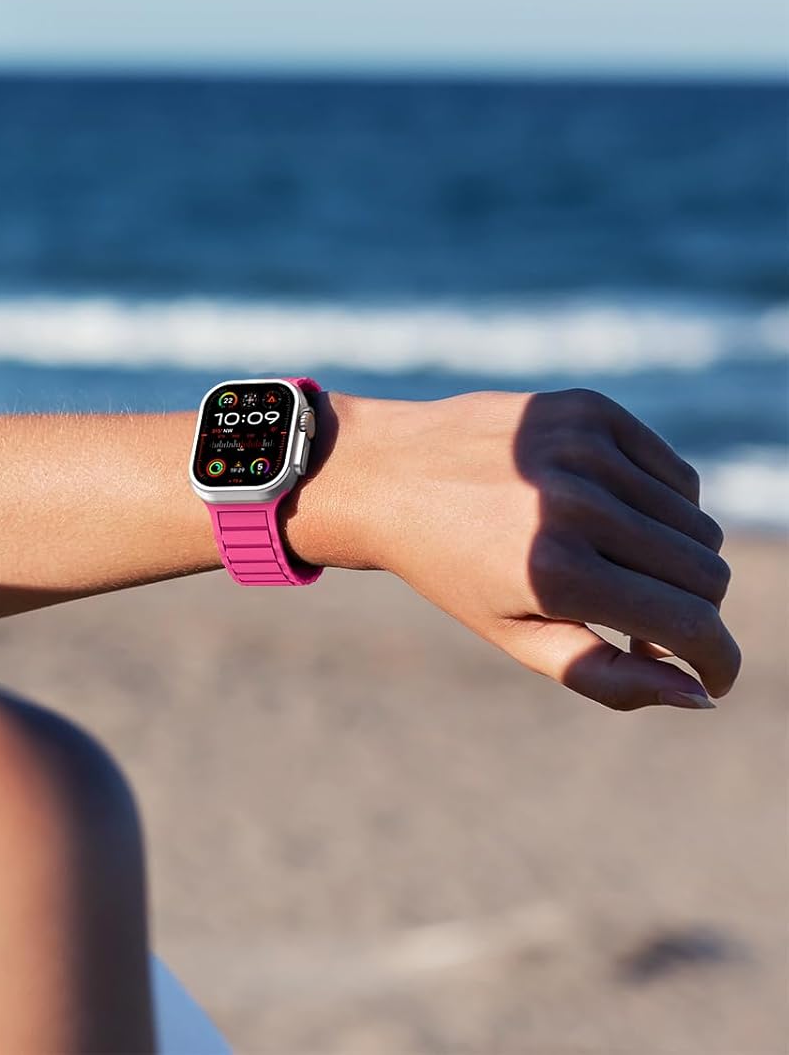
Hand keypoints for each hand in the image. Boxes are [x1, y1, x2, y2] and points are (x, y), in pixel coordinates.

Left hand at [287, 389, 739, 709]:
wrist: (384, 474)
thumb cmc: (451, 567)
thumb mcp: (515, 636)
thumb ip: (607, 677)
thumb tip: (698, 693)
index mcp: (556, 572)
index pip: (692, 625)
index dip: (718, 662)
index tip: (713, 677)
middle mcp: (575, 504)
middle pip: (706, 573)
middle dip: (692, 610)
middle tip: (643, 620)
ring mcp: (583, 448)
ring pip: (698, 523)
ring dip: (675, 558)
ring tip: (617, 567)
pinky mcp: (587, 409)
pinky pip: (676, 473)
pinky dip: (661, 505)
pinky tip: (609, 514)